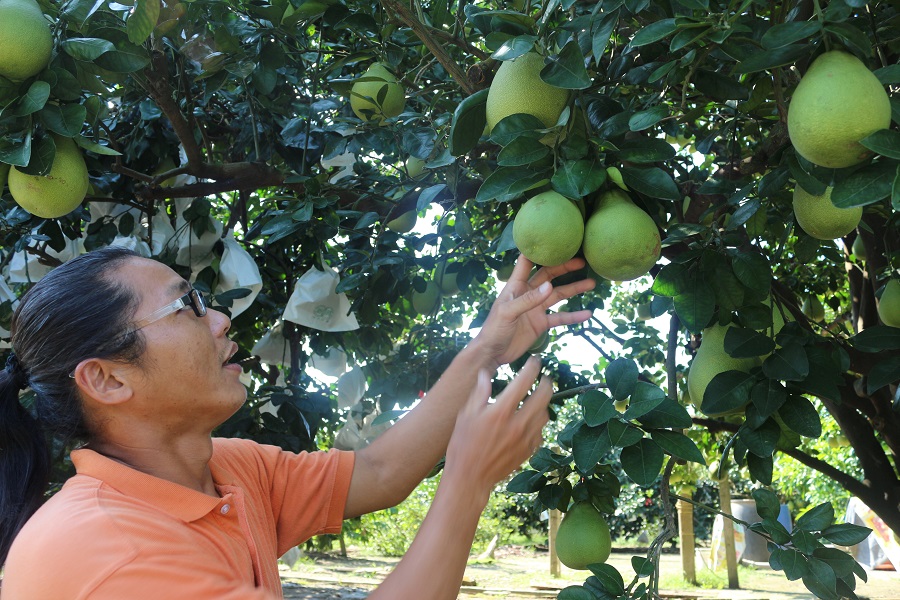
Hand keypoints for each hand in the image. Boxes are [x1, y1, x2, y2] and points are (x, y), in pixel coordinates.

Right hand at [444, 357, 552, 493]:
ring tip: (539, 398)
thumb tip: (484, 373)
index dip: (532, 367)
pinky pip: (541, 432)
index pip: (524, 382)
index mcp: (500, 411)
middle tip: (545, 377)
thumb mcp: (465, 415)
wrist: (470, 478)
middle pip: (543, 396)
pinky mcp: (528, 451)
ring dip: (545, 403)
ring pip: (545, 414)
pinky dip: (539, 423)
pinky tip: (531, 421)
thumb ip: (479, 393)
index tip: (535, 361)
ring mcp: (525, 439)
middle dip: (547, 383)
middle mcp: (517, 424)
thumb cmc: (463, 445)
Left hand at [472, 255, 594, 368]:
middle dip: (564, 267)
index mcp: (516, 286)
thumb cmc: (494, 329)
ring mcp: (536, 308)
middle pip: (548, 275)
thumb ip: (527, 300)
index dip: (538, 250)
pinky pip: (560, 318)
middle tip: (582, 261)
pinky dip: (574, 316)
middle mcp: (528, 293)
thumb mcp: (507, 312)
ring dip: (574, 289)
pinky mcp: (541, 323)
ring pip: (558, 295)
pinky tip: (587, 314)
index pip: (526, 262)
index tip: (554, 241)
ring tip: (591, 283)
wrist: (493, 353)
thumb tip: (550, 286)